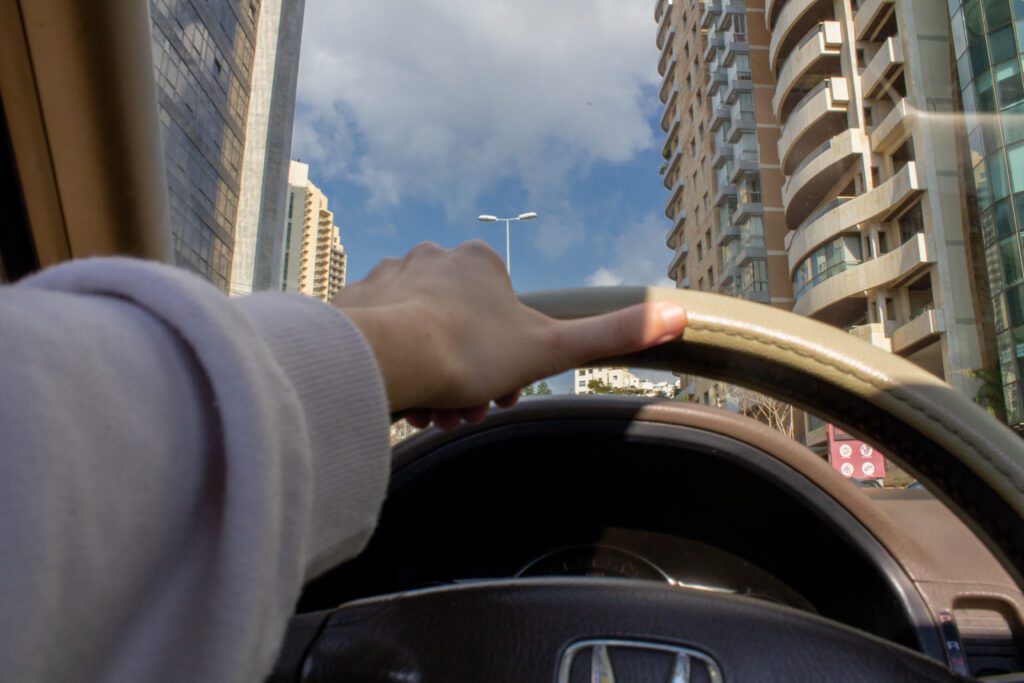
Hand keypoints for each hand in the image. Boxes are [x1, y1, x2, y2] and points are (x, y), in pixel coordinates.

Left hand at [333, 241, 685, 430]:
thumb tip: (677, 314)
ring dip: (433, 378)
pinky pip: (383, 337)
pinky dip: (396, 367)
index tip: (499, 392)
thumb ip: (612, 334)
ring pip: (423, 335)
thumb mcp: (550, 349)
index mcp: (480, 262)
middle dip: (468, 376)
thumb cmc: (468, 353)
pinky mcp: (355, 301)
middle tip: (463, 409)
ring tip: (430, 409)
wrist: (383, 359)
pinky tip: (397, 393)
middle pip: (462, 328)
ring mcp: (389, 276)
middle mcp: (432, 257)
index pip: (505, 315)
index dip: (508, 360)